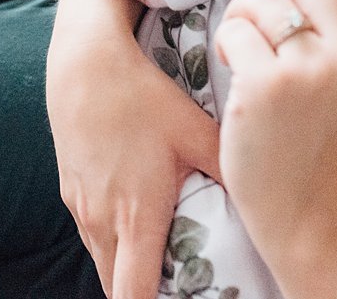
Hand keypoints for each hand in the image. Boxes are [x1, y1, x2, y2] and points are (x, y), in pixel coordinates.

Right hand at [48, 0, 221, 298]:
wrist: (83, 60)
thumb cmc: (141, 95)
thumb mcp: (194, 131)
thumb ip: (229, 168)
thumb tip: (265, 194)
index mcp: (135, 216)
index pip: (134, 297)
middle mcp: (101, 220)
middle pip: (116, 289)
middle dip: (143, 296)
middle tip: (180, 290)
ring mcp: (80, 207)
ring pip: (101, 261)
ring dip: (125, 271)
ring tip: (160, 266)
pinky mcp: (71, 190)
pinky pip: (91, 235)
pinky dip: (112, 245)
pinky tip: (134, 226)